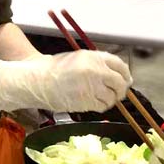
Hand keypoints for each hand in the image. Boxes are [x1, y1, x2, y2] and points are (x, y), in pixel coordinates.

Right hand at [0, 51, 131, 113]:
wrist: (37, 80)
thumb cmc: (55, 69)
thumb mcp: (78, 58)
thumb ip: (97, 64)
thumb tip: (117, 75)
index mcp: (93, 57)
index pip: (120, 65)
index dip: (125, 74)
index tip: (126, 80)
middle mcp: (95, 70)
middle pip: (119, 82)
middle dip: (121, 89)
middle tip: (118, 93)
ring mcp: (91, 86)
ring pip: (112, 96)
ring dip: (110, 99)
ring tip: (102, 99)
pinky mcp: (86, 101)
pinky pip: (102, 106)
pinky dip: (101, 106)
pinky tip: (95, 103)